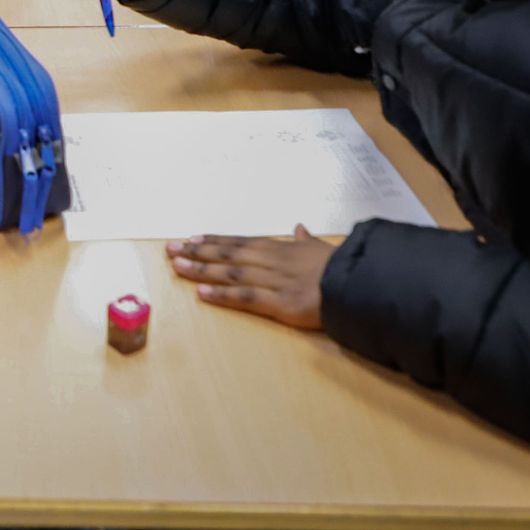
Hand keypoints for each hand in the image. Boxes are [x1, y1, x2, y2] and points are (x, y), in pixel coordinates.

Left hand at [165, 225, 333, 329]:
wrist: (359, 282)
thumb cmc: (341, 266)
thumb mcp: (320, 248)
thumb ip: (305, 240)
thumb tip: (299, 227)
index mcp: (278, 249)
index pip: (238, 243)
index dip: (212, 241)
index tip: (189, 238)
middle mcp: (269, 261)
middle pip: (227, 255)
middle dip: (196, 252)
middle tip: (170, 249)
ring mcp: (273, 281)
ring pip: (229, 273)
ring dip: (201, 269)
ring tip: (177, 266)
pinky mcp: (279, 303)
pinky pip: (245, 297)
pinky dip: (222, 294)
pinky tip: (201, 293)